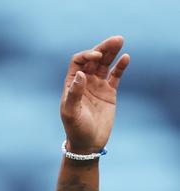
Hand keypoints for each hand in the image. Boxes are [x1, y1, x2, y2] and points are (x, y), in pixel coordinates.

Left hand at [59, 36, 129, 153]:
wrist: (87, 143)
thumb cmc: (75, 129)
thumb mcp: (71, 112)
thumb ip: (74, 93)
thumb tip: (81, 74)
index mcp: (71, 83)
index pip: (79, 61)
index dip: (87, 56)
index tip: (97, 57)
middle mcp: (84, 81)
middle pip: (94, 60)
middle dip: (103, 49)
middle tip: (116, 39)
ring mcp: (97, 86)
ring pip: (105, 64)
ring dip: (112, 53)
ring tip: (120, 41)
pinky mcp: (109, 92)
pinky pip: (115, 76)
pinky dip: (120, 67)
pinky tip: (126, 58)